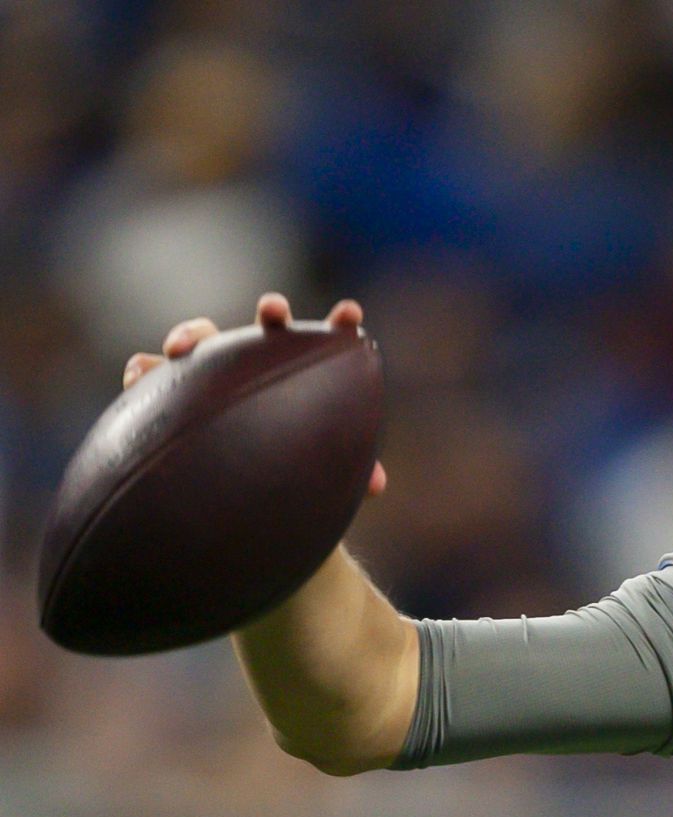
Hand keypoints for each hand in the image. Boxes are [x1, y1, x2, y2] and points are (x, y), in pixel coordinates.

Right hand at [122, 292, 386, 497]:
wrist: (236, 495)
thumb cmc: (287, 474)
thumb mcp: (318, 475)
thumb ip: (348, 472)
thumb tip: (377, 485)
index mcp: (299, 377)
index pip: (326, 345)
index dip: (339, 326)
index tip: (352, 314)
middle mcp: (256, 365)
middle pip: (266, 328)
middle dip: (270, 313)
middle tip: (274, 310)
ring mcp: (212, 374)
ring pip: (202, 340)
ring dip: (191, 334)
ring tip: (183, 347)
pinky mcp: (171, 393)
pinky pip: (152, 375)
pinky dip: (143, 370)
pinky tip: (139, 378)